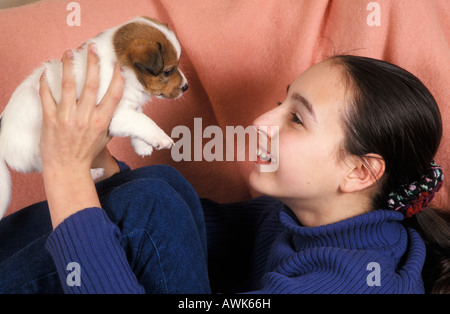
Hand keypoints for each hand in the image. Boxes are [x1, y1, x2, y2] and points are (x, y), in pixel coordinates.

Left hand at [39, 44, 123, 227]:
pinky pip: (47, 96)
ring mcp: (68, 118)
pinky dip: (46, 82)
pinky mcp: (51, 120)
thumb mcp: (104, 138)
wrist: (67, 170)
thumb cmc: (87, 155)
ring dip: (69, 66)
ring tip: (69, 53)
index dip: (117, 77)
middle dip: (93, 63)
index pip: (113, 95)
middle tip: (91, 48)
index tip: (116, 63)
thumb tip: (111, 105)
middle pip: (92, 84)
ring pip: (69, 85)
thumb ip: (107, 120)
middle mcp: (86, 117)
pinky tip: (46, 72)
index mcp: (102, 122)